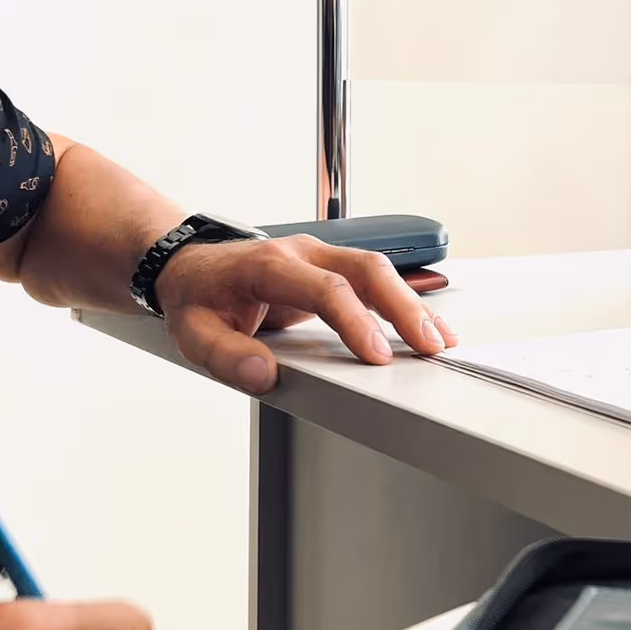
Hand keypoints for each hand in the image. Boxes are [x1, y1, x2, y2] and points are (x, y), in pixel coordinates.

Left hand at [156, 236, 456, 392]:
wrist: (191, 265)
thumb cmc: (197, 298)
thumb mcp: (194, 333)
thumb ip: (227, 356)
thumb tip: (264, 376)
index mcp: (269, 266)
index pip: (325, 289)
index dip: (356, 322)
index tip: (377, 356)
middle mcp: (302, 253)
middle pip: (366, 269)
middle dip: (403, 308)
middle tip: (428, 347)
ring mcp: (320, 255)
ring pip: (378, 269)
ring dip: (412, 304)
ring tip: (439, 341)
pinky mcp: (331, 267)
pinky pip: (375, 277)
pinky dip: (403, 300)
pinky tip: (424, 324)